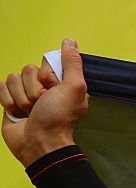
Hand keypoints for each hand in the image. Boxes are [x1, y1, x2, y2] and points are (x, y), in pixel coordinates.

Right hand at [1, 39, 88, 167]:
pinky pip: (1, 87)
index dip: (47, 76)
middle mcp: (45, 88)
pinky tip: (19, 113)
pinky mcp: (11, 102)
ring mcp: (26, 95)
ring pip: (13, 78)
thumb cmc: (58, 119)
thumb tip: (70, 42)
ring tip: (31, 112)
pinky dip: (9, 101)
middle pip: (27, 70)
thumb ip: (72, 63)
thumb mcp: (74, 88)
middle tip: (41, 104)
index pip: (45, 63)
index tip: (53, 90)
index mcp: (62, 84)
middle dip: (33, 89)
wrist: (39, 143)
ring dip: (21, 98)